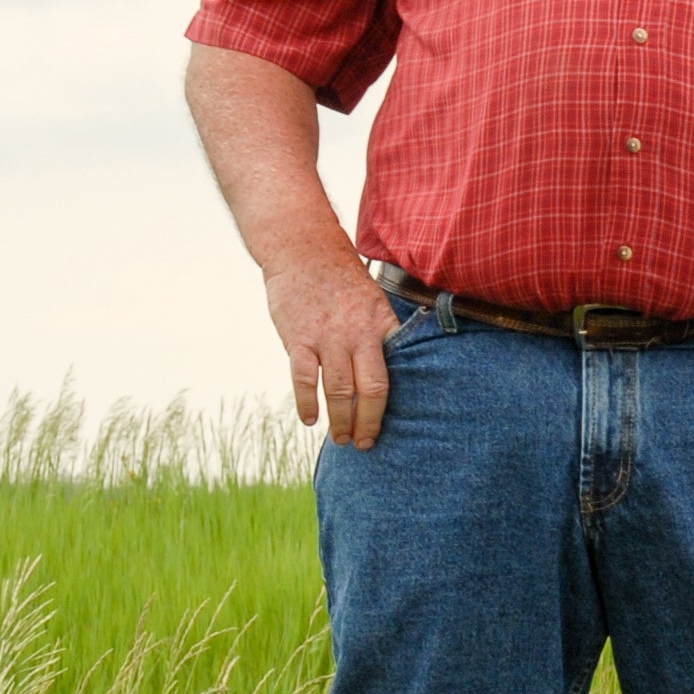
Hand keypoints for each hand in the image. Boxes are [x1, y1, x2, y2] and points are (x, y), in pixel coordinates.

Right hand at [268, 251, 400, 448]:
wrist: (303, 249)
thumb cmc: (340, 280)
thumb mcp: (373, 301)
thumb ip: (380, 334)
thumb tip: (391, 370)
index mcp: (381, 325)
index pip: (394, 374)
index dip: (390, 407)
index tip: (387, 428)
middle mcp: (358, 334)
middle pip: (371, 389)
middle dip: (368, 423)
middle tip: (364, 444)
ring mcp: (328, 337)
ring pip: (339, 390)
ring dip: (341, 421)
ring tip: (340, 439)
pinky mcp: (299, 338)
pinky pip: (304, 379)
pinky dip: (308, 404)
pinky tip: (310, 420)